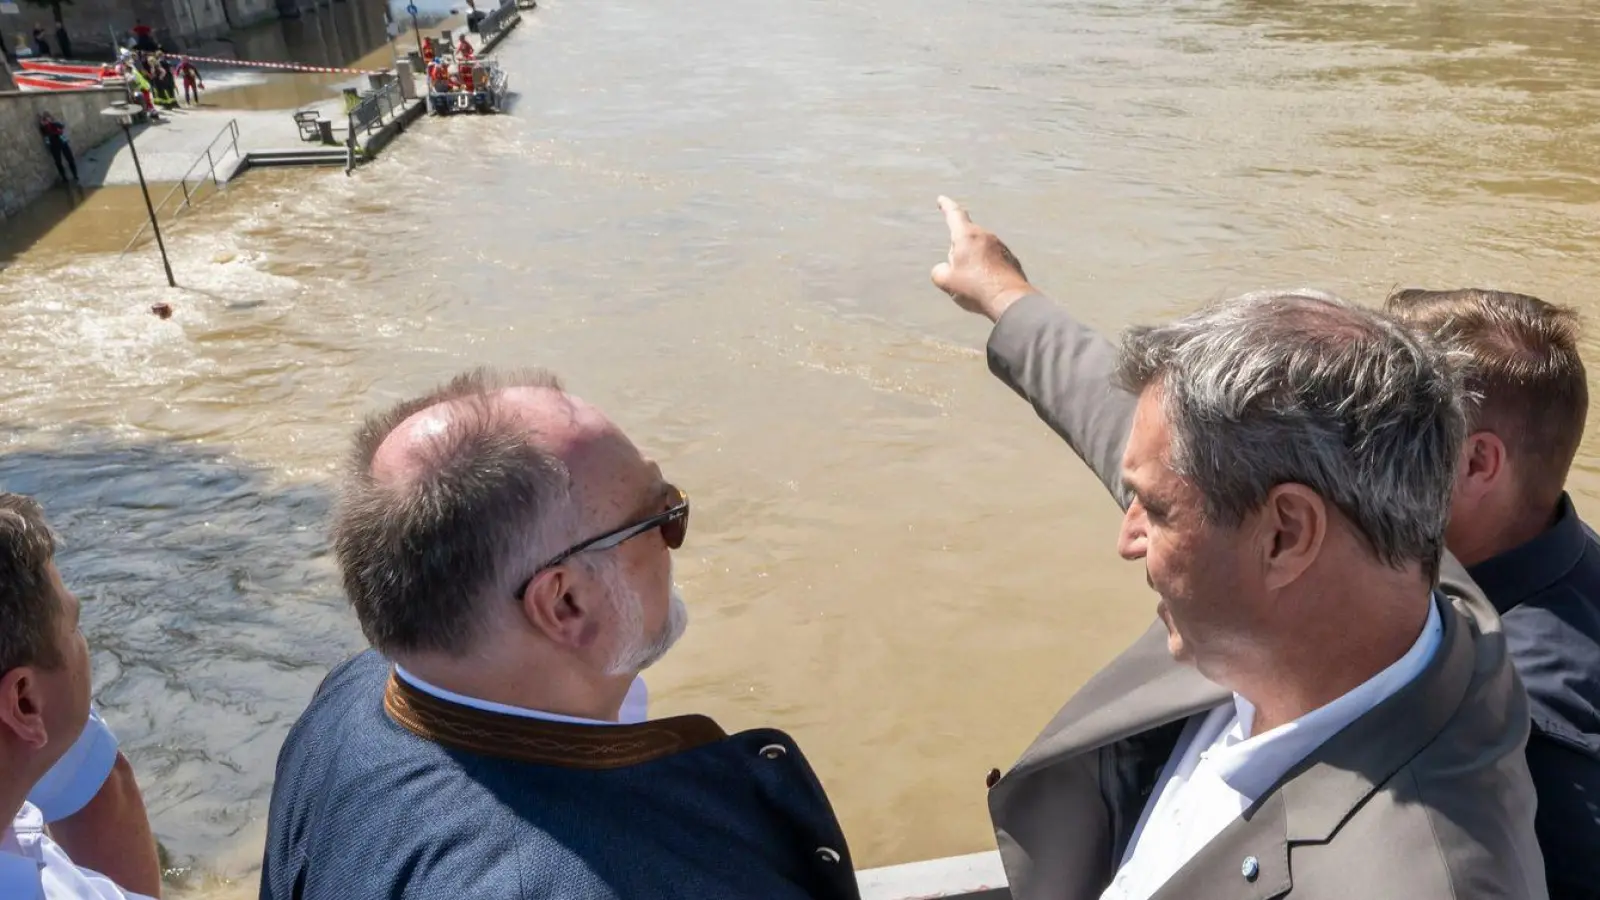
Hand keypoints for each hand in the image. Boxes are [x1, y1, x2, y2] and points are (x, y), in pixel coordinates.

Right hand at [930, 195, 1036, 322]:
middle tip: (957, 273)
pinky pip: (993, 261)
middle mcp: (985, 236)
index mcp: (967, 236)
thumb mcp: (946, 281)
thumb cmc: (976, 288)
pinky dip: (987, 270)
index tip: (942, 200)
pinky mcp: (1011, 259)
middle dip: (959, 251)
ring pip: (980, 250)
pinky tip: (986, 288)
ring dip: (974, 263)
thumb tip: (943, 269)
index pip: (954, 214)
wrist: (1009, 300)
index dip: (946, 206)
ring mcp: (1001, 247)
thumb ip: (939, 271)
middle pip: (966, 237)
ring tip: (974, 286)